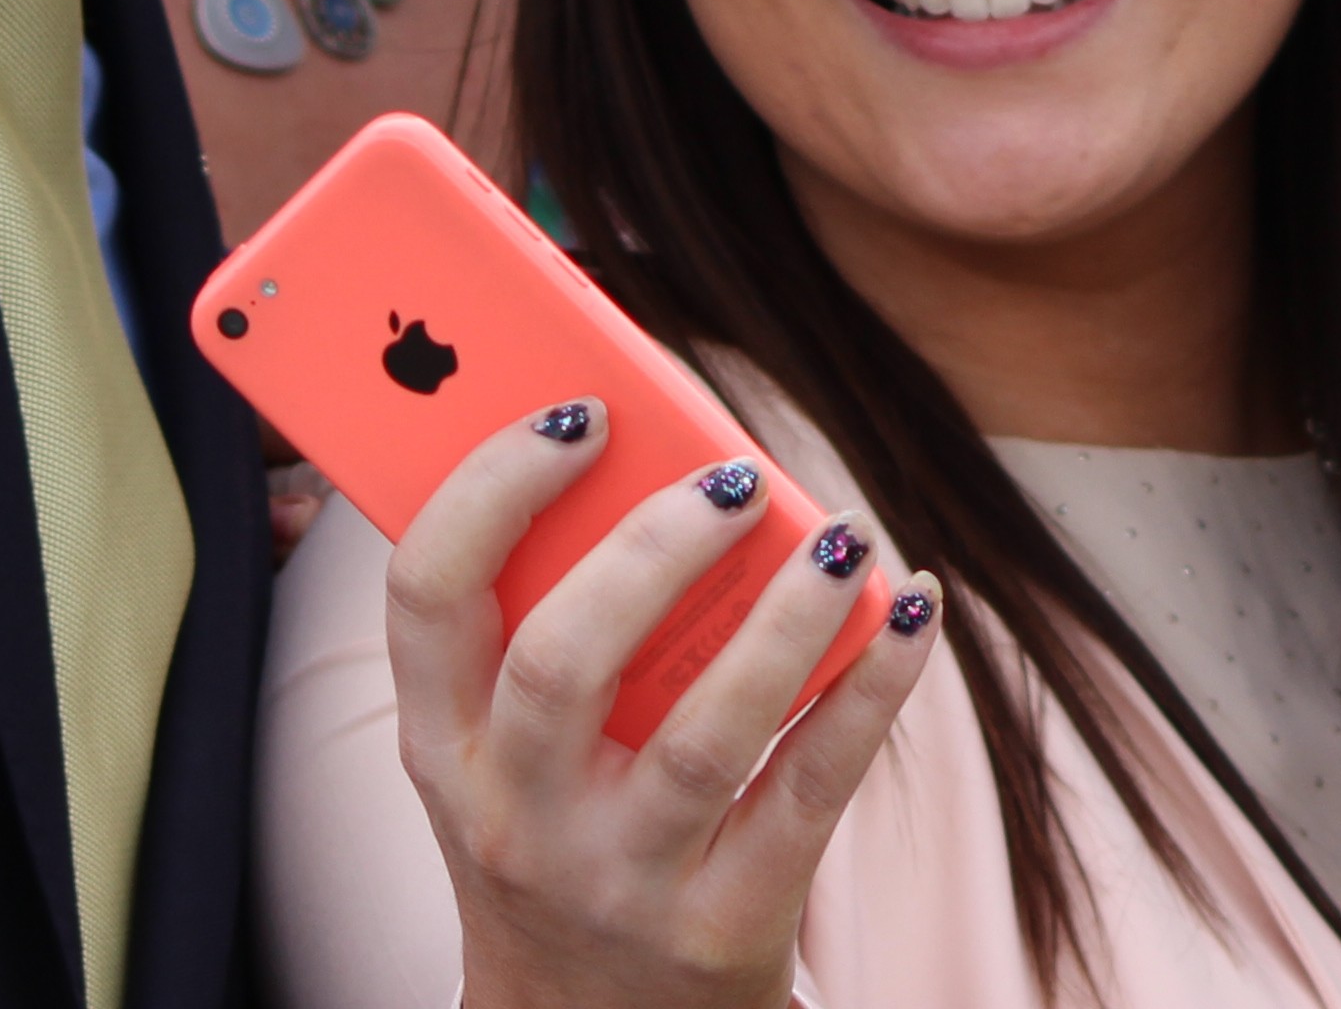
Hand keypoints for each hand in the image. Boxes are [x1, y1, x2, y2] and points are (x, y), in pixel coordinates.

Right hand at [387, 408, 936, 1008]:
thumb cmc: (563, 835)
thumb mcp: (508, 751)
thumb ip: (552, 615)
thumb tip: (662, 450)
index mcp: (445, 746)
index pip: (427, 593)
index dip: (496, 486)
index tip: (581, 411)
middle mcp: (515, 819)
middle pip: (563, 660)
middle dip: (654, 549)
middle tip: (734, 477)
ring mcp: (618, 880)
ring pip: (700, 735)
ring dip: (783, 618)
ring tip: (843, 537)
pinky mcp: (722, 929)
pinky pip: (807, 794)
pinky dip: (871, 692)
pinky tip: (913, 612)